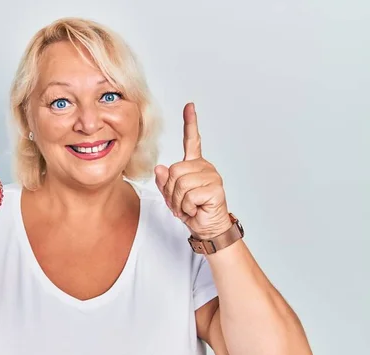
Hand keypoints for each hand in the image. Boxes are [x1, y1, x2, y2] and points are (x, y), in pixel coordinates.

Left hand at [154, 103, 231, 239]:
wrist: (207, 228)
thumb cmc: (192, 210)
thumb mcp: (171, 196)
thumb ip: (164, 182)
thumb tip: (160, 168)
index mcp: (194, 164)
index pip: (192, 140)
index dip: (190, 123)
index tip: (189, 106)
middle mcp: (204, 166)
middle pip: (174, 170)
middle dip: (171, 191)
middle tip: (181, 202)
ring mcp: (211, 176)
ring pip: (180, 183)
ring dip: (179, 201)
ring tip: (189, 206)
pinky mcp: (215, 188)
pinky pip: (189, 195)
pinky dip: (187, 207)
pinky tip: (196, 209)